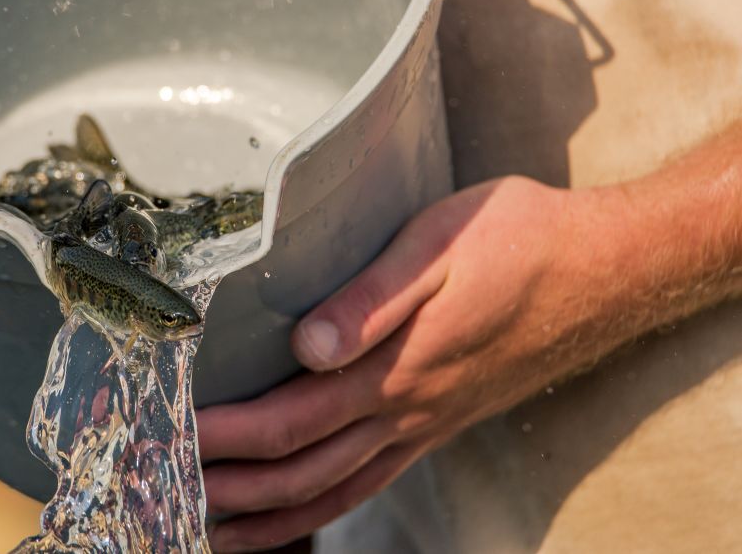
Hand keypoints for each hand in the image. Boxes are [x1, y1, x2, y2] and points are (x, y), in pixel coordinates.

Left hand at [197, 176, 625, 551]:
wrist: (603, 270)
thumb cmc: (518, 241)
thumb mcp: (440, 244)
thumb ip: (370, 298)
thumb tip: (306, 342)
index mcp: (396, 368)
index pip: (290, 421)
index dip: (226, 437)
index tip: (171, 438)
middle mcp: (405, 411)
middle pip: (300, 472)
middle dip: (229, 487)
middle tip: (164, 492)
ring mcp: (424, 426)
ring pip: (332, 492)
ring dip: (266, 516)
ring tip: (208, 527)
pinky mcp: (437, 423)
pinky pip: (369, 484)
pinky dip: (321, 509)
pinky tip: (293, 514)